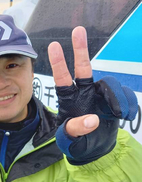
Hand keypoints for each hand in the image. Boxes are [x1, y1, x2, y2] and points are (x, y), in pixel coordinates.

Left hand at [48, 27, 137, 163]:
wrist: (95, 151)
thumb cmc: (77, 144)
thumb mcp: (70, 140)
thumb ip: (76, 130)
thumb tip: (92, 120)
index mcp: (68, 100)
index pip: (62, 79)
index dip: (59, 63)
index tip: (53, 45)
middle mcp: (84, 93)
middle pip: (83, 67)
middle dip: (80, 49)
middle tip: (77, 30)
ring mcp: (100, 95)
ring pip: (110, 84)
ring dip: (116, 97)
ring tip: (119, 114)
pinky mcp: (115, 101)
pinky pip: (124, 95)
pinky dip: (127, 104)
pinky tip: (126, 116)